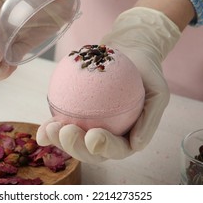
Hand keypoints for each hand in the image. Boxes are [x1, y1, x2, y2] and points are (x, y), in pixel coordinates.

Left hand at [36, 7, 180, 162]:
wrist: (130, 50)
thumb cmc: (147, 71)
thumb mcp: (159, 92)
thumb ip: (150, 118)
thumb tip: (136, 145)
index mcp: (128, 137)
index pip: (117, 149)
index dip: (104, 148)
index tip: (93, 135)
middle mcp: (108, 136)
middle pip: (91, 152)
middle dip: (75, 148)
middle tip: (66, 130)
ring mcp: (90, 127)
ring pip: (73, 142)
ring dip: (59, 140)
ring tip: (51, 127)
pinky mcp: (75, 116)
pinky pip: (62, 124)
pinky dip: (50, 129)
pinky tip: (43, 127)